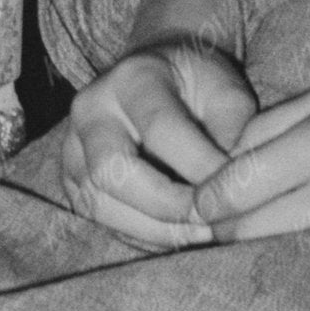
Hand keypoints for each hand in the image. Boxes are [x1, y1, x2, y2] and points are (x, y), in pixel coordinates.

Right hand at [24, 34, 259, 249]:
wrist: (157, 78)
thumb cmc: (197, 86)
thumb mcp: (226, 89)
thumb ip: (233, 130)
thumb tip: (232, 182)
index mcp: (133, 77)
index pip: (160, 128)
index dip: (199, 167)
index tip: (237, 193)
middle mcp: (91, 109)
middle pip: (113, 170)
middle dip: (168, 206)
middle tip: (213, 220)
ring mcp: (73, 146)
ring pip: (99, 203)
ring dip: (155, 228)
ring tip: (201, 232)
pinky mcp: (71, 179)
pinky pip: (99, 218)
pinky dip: (142, 233)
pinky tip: (179, 232)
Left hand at [197, 56, 309, 237]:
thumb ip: (274, 124)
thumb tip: (222, 158)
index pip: (238, 190)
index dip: (204, 198)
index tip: (190, 195)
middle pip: (248, 234)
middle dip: (218, 228)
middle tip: (199, 217)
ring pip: (275, 253)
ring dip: (248, 244)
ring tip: (231, 228)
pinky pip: (308, 255)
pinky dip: (282, 250)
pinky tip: (273, 237)